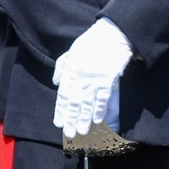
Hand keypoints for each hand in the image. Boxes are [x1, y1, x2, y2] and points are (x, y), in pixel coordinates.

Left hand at [53, 18, 132, 137]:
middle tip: (69, 134)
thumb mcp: (71, 50)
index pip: (63, 95)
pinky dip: (100, 110)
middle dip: (71, 120)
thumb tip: (56, 82)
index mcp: (70, 71)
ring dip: (84, 120)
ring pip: (87, 104)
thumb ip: (62, 67)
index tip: (59, 123)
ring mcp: (94, 80)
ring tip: (81, 132)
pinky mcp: (109, 80)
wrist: (112, 34)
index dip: (60, 111)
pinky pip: (103, 99)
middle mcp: (80, 78)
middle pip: (74, 103)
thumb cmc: (92, 41)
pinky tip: (98, 121)